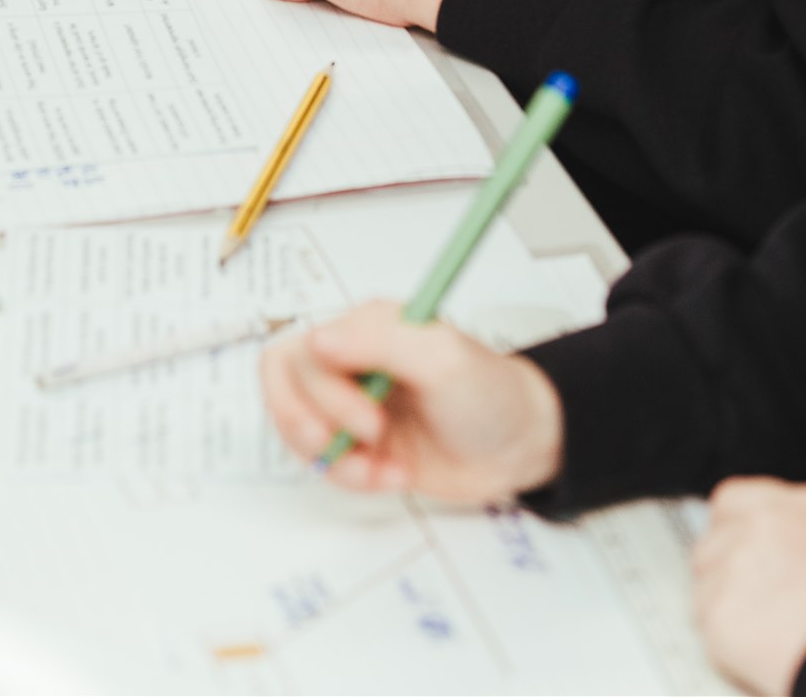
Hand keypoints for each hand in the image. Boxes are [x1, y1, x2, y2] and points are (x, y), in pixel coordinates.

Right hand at [261, 300, 564, 499]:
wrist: (519, 448)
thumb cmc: (491, 394)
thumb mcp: (443, 359)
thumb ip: (381, 342)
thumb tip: (317, 340)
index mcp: (368, 328)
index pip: (302, 352)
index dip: (323, 392)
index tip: (370, 417)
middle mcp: (352, 361)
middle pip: (286, 390)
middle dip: (322, 428)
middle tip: (373, 439)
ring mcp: (351, 404)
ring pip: (296, 430)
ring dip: (336, 460)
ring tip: (382, 469)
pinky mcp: (358, 442)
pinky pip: (322, 462)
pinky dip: (352, 477)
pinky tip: (393, 475)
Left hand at [694, 478, 805, 694]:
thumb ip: (799, 535)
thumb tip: (775, 547)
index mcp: (799, 505)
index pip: (733, 499)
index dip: (732, 530)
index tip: (736, 552)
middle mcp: (761, 525)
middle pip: (712, 540)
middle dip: (723, 571)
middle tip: (752, 604)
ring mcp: (734, 564)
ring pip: (705, 583)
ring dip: (725, 607)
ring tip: (768, 633)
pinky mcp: (718, 609)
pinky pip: (707, 625)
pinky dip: (727, 644)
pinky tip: (762, 652)